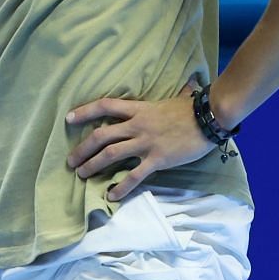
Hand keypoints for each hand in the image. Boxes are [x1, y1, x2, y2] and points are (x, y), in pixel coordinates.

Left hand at [64, 90, 211, 203]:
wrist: (209, 118)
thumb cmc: (192, 108)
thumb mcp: (173, 98)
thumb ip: (168, 95)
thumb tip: (187, 84)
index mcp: (138, 109)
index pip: (105, 106)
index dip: (84, 111)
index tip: (68, 119)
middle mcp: (137, 125)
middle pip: (101, 135)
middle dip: (82, 149)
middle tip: (70, 161)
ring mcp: (146, 143)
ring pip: (111, 155)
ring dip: (93, 166)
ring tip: (82, 175)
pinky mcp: (157, 159)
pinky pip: (134, 175)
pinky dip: (121, 187)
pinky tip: (111, 195)